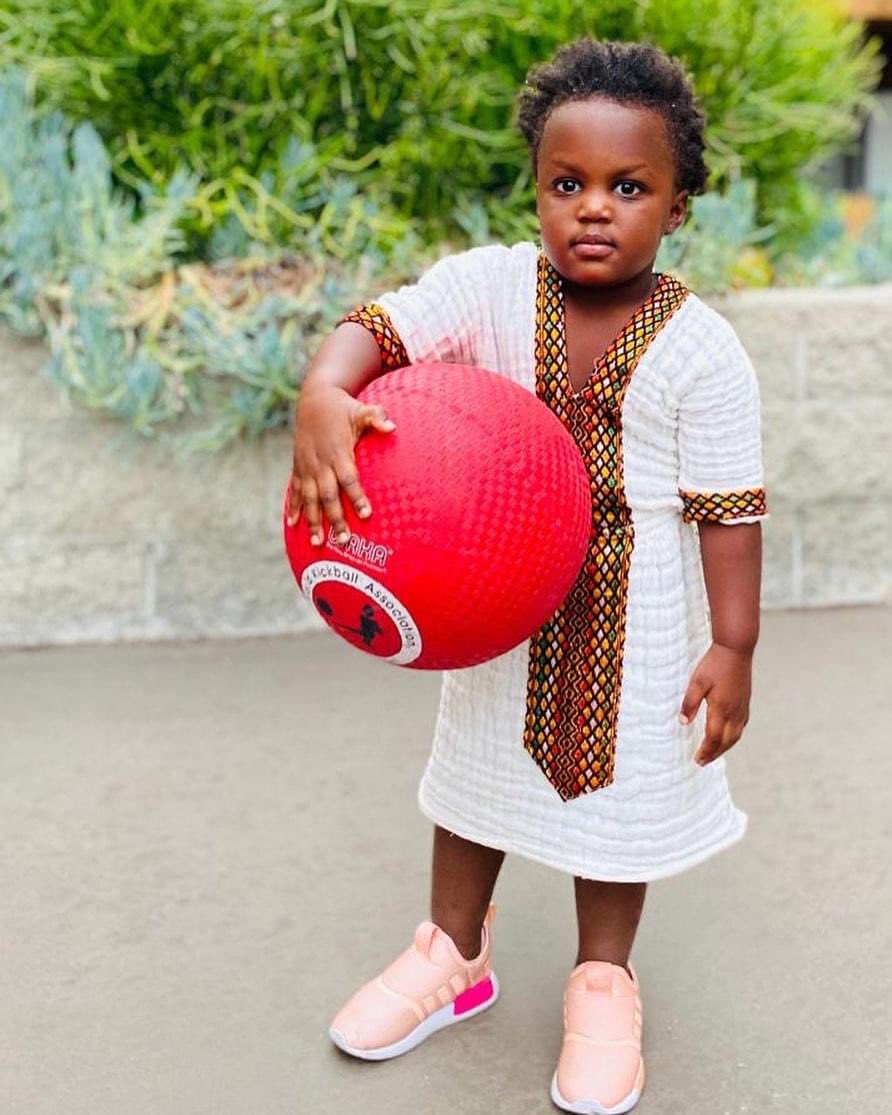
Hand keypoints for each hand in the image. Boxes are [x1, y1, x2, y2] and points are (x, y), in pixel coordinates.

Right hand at [286, 384, 395, 544]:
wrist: (313, 399)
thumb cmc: (343, 407)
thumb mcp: (361, 409)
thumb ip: (376, 416)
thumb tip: (392, 427)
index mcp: (338, 452)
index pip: (349, 479)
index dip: (357, 496)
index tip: (366, 514)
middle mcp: (320, 463)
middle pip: (328, 495)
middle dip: (336, 518)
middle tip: (345, 539)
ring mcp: (307, 467)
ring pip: (309, 499)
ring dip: (313, 521)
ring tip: (318, 543)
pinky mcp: (298, 467)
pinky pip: (295, 491)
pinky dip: (293, 507)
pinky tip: (293, 524)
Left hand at [679, 642, 752, 765]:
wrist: (736, 648)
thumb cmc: (715, 664)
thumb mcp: (697, 681)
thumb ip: (690, 703)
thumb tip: (683, 723)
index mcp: (721, 708)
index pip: (713, 737)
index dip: (706, 751)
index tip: (697, 760)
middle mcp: (735, 712)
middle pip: (726, 741)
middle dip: (714, 753)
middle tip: (703, 762)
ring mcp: (742, 707)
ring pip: (736, 735)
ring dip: (724, 747)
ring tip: (714, 753)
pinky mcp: (745, 701)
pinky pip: (741, 726)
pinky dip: (733, 736)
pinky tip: (728, 736)